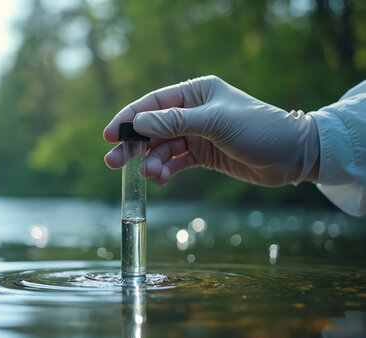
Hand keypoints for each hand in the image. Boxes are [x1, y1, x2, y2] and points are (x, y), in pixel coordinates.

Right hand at [103, 75, 319, 185]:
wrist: (293, 156)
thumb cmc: (259, 129)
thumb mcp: (215, 123)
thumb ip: (175, 122)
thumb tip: (138, 123)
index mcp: (196, 92)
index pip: (154, 103)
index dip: (129, 118)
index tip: (110, 135)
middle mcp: (193, 111)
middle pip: (153, 128)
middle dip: (134, 145)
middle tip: (113, 161)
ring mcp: (197, 135)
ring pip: (162, 148)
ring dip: (151, 162)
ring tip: (148, 175)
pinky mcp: (203, 155)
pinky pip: (176, 162)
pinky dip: (166, 171)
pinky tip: (159, 179)